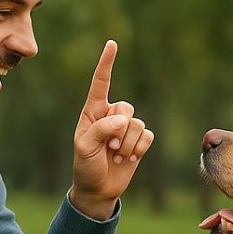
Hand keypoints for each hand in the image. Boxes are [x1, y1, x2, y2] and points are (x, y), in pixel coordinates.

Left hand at [71, 40, 153, 217]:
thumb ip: (101, 129)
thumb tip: (124, 119)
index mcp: (93, 112)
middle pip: (126, 107)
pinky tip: (129, 159)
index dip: (107, 64)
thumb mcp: (85, 147)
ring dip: (127, 144)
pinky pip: (147, 135)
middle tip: (108, 148)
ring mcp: (126, 128)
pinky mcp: (139, 141)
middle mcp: (111, 115)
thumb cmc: (85, 166)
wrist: (98, 189)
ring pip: (137, 124)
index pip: (101, 83)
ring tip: (115, 156)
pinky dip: (139, 148)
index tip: (112, 44)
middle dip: (119, 130)